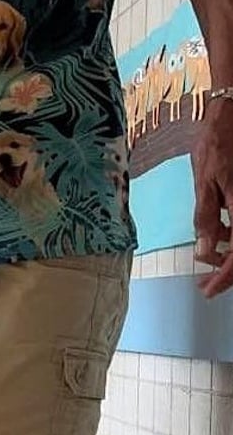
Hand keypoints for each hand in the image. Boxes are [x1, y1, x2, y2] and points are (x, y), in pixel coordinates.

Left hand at [193, 100, 232, 297]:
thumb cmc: (218, 144)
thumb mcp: (205, 182)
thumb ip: (206, 217)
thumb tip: (204, 252)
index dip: (225, 277)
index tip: (208, 290)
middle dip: (226, 269)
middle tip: (206, 280)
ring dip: (229, 252)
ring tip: (208, 256)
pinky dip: (231, 234)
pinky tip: (218, 234)